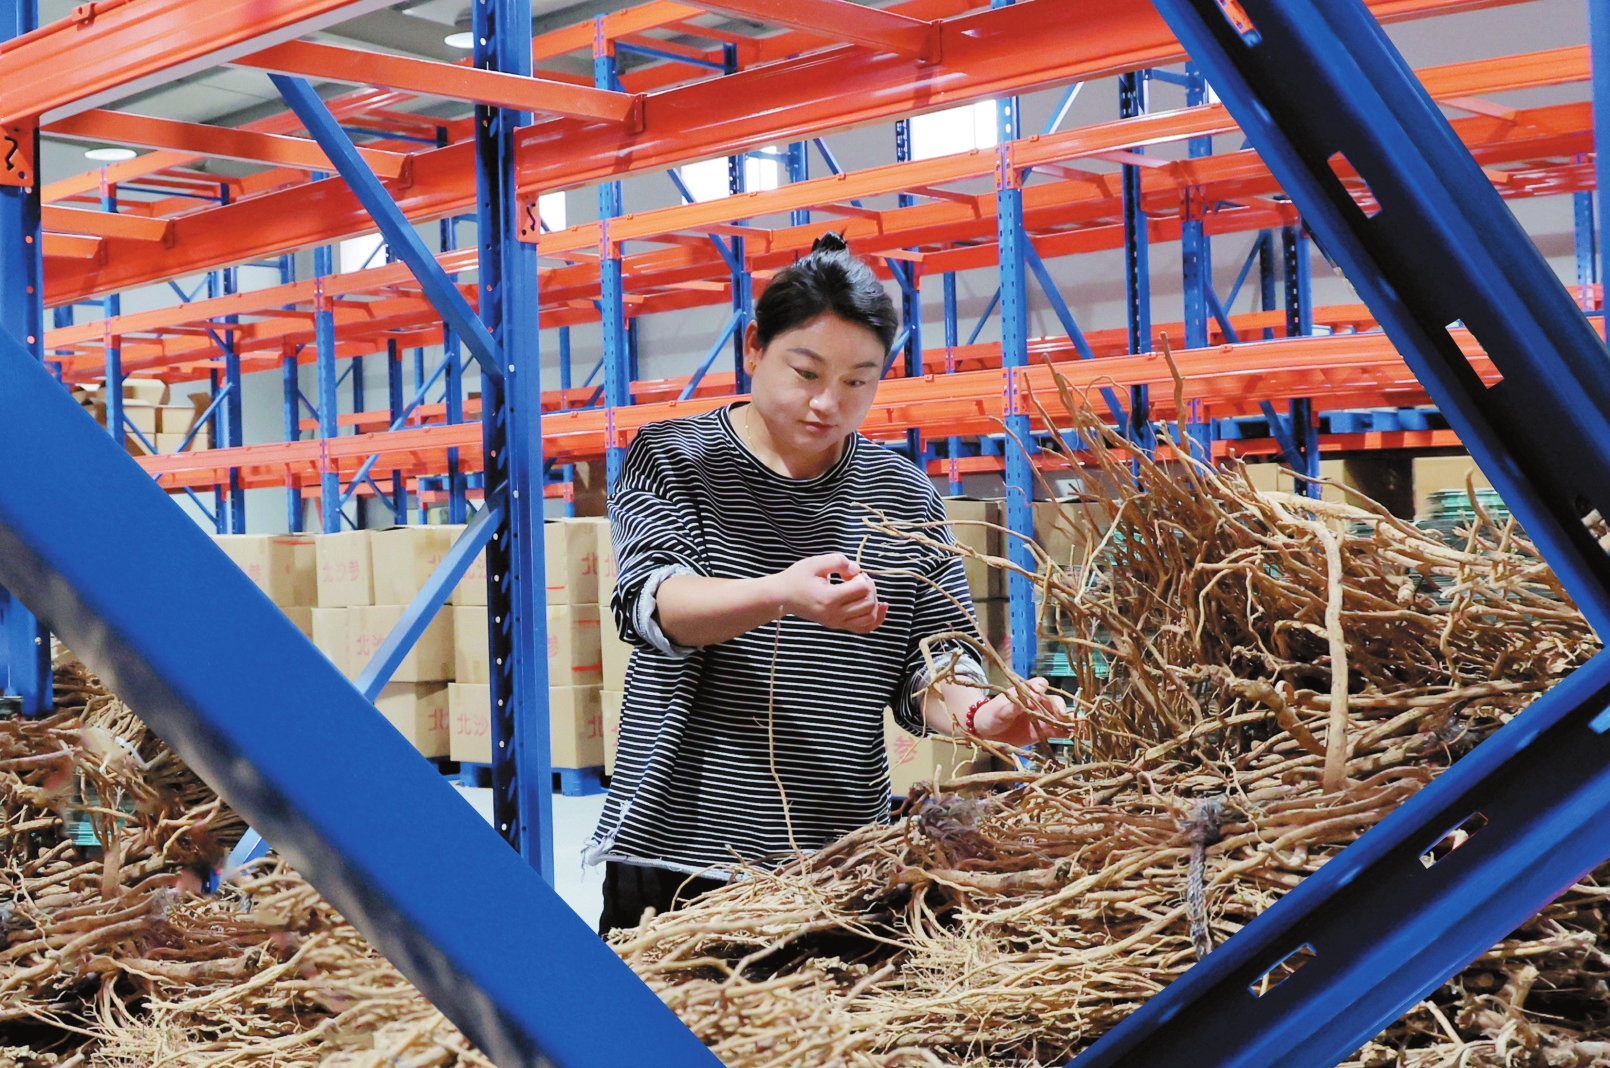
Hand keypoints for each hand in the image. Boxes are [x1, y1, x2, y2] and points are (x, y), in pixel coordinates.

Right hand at [772, 554, 887, 633]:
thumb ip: (839, 561)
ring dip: (872, 600)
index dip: (861, 576)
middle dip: (869, 587)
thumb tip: (857, 570)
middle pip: (868, 602)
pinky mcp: (838, 625)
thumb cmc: (797, 578)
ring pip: (870, 616)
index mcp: (829, 598)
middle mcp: (834, 614)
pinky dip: (876, 618)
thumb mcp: (815, 562)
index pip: (862, 589)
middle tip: (856, 579)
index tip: (849, 573)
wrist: (783, 596)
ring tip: (861, 590)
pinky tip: (881, 607)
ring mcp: (836, 622)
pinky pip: (864, 628)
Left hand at [969, 677, 1065, 746]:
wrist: (986, 732)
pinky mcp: (1043, 731)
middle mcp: (1037, 702)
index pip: (1039, 686)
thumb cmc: (990, 715)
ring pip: (1058, 716)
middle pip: (1053, 701)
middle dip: (1060, 708)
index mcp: (1025, 692)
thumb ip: (1012, 706)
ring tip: (1075, 727)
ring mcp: (1041, 717)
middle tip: (1063, 716)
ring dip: (1067, 721)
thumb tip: (1028, 697)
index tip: (1044, 696)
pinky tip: (1071, 735)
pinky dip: (1064, 732)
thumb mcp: (999, 711)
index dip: (1043, 690)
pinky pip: (1056, 731)